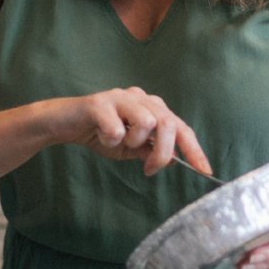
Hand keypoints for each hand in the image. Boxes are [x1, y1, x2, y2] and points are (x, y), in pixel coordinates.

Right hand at [46, 86, 212, 176]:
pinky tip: (100, 137)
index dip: (194, 150)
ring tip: (118, 143)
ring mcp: (120, 97)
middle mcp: (140, 97)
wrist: (63, 124)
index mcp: (152, 107)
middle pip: (169, 124)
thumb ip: (151, 150)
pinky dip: (110, 140)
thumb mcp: (130, 148)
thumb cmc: (100, 133)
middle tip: (148, 169)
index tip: (205, 171)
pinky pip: (116, 128)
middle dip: (163, 152)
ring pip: (147, 122)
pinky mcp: (100, 103)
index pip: (181, 127)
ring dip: (134, 142)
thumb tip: (173, 160)